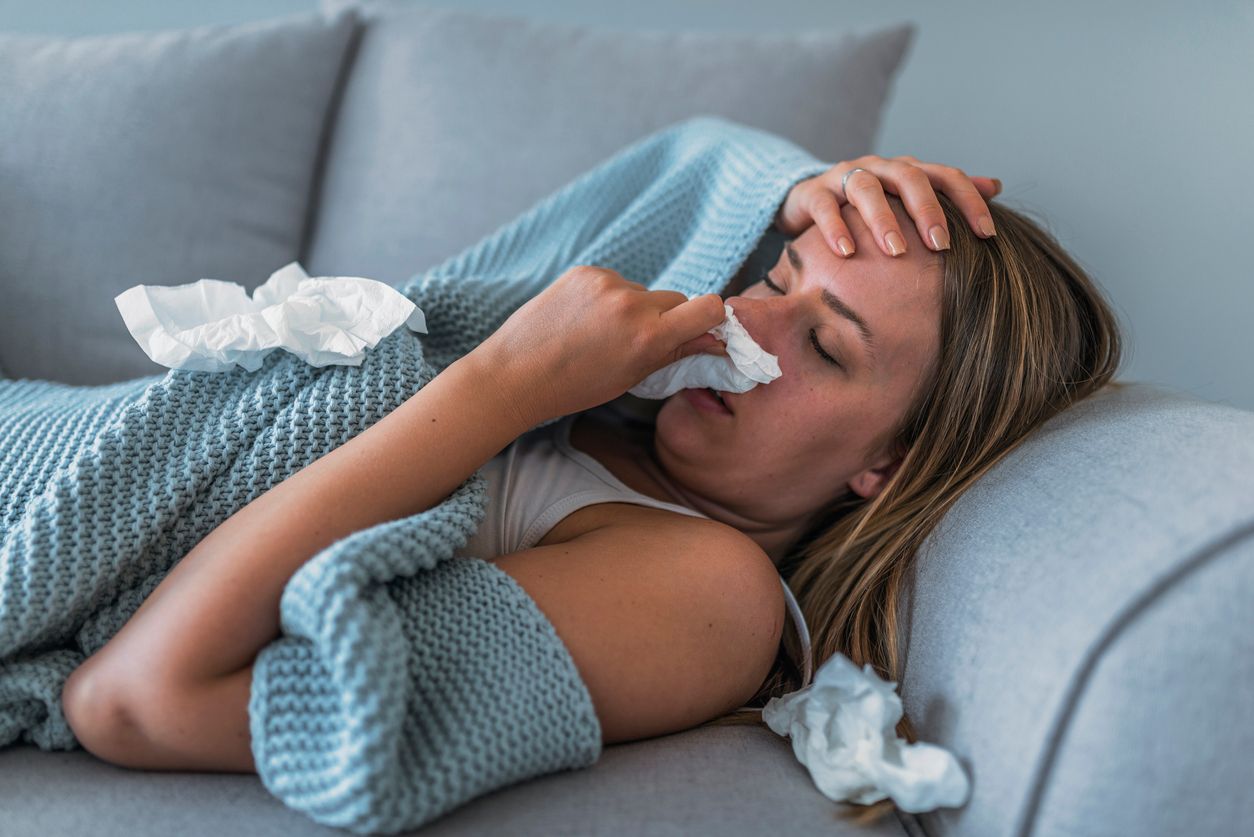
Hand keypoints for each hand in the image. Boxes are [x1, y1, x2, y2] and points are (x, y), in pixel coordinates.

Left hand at [469, 266, 728, 425]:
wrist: (515, 374)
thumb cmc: (574, 386)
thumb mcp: (631, 378)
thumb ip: (675, 353)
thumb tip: (713, 339)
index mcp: (648, 338)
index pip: (709, 308)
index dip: (712, 318)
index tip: (703, 329)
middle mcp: (632, 304)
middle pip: (676, 300)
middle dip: (668, 319)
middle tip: (641, 341)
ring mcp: (606, 284)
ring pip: (643, 292)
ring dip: (635, 308)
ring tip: (601, 333)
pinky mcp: (585, 272)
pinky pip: (614, 282)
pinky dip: (608, 298)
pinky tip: (583, 319)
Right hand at [775, 155, 1002, 257]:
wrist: (809, 200)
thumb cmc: (866, 207)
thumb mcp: (906, 199)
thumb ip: (946, 193)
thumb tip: (996, 186)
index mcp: (906, 170)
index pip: (946, 176)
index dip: (970, 201)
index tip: (988, 234)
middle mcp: (879, 167)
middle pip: (909, 177)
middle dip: (928, 211)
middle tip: (941, 245)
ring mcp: (844, 176)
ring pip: (867, 188)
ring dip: (883, 219)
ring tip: (895, 251)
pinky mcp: (813, 192)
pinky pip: (825, 206)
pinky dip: (835, 228)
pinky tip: (846, 253)